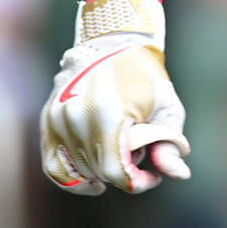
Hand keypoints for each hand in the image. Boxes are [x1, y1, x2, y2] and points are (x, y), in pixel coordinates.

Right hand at [39, 0, 190, 195]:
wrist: (112, 44)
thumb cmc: (147, 77)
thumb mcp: (168, 108)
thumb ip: (170, 144)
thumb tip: (179, 175)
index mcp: (109, 112)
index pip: (115, 170)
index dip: (138, 183)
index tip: (153, 177)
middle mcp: (76, 116)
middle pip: (98, 171)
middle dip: (124, 173)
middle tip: (142, 158)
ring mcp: (58, 118)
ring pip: (78, 171)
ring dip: (101, 172)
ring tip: (121, 154)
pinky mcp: (47, 121)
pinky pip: (53, 165)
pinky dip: (71, 179)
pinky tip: (93, 181)